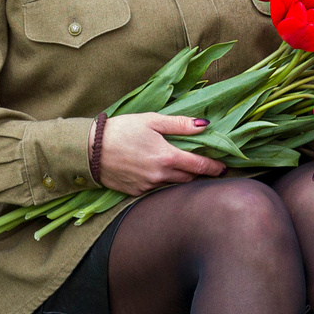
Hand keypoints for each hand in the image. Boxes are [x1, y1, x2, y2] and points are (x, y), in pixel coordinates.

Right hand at [96, 114, 225, 195]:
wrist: (89, 150)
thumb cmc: (121, 130)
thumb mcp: (151, 121)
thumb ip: (179, 125)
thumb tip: (205, 125)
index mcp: (167, 157)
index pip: (200, 166)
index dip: (215, 168)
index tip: (224, 169)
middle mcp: (160, 176)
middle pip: (190, 178)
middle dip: (200, 174)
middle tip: (207, 167)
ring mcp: (148, 186)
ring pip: (175, 186)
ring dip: (183, 179)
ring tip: (187, 170)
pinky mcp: (137, 192)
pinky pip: (158, 190)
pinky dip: (165, 183)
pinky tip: (163, 174)